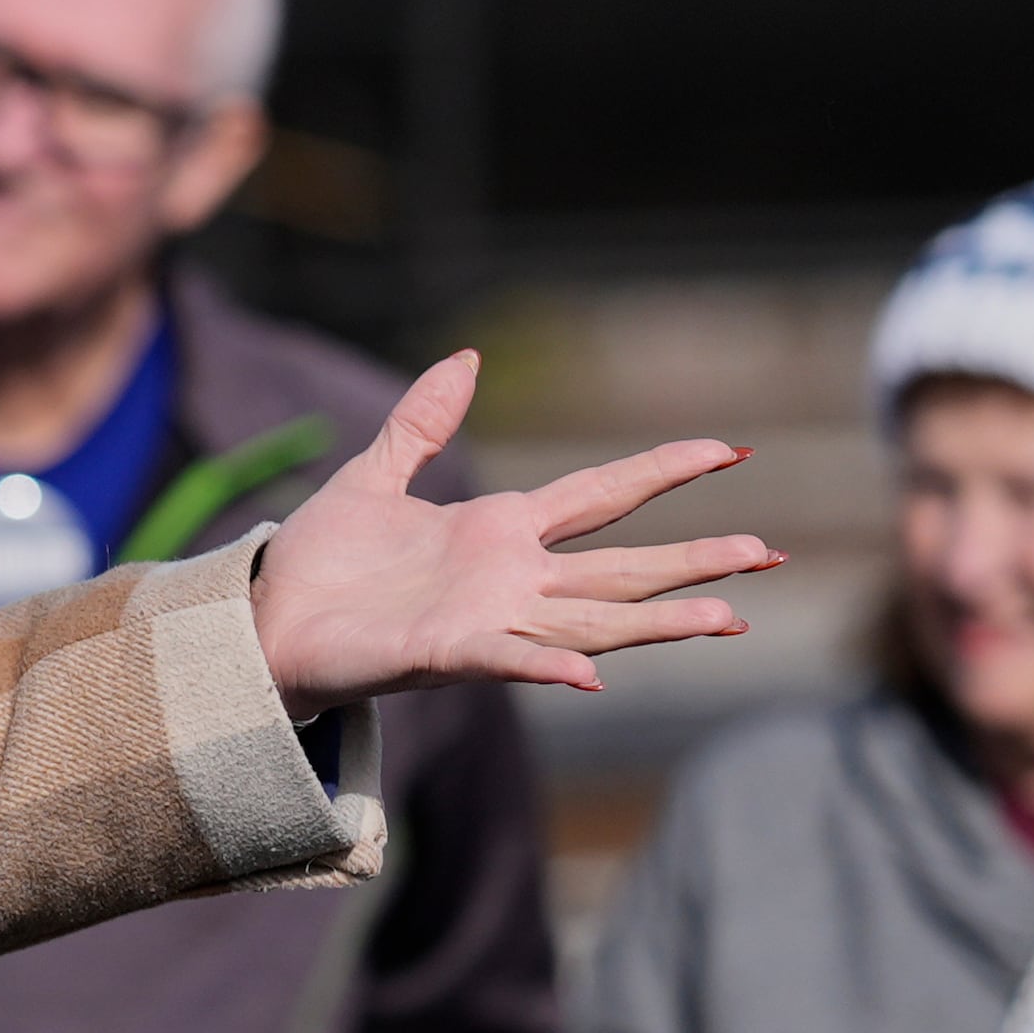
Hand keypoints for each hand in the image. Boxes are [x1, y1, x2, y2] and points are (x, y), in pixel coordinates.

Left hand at [246, 351, 776, 710]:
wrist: (263, 620)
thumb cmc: (319, 563)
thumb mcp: (372, 477)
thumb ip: (421, 423)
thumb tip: (463, 359)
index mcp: (498, 530)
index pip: (601, 495)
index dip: (661, 470)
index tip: (728, 449)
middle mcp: (509, 579)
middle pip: (621, 567)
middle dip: (693, 559)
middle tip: (770, 555)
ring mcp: (485, 619)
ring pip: (590, 621)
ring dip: (656, 619)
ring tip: (727, 617)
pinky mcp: (445, 653)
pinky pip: (508, 659)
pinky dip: (549, 664)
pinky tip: (593, 672)